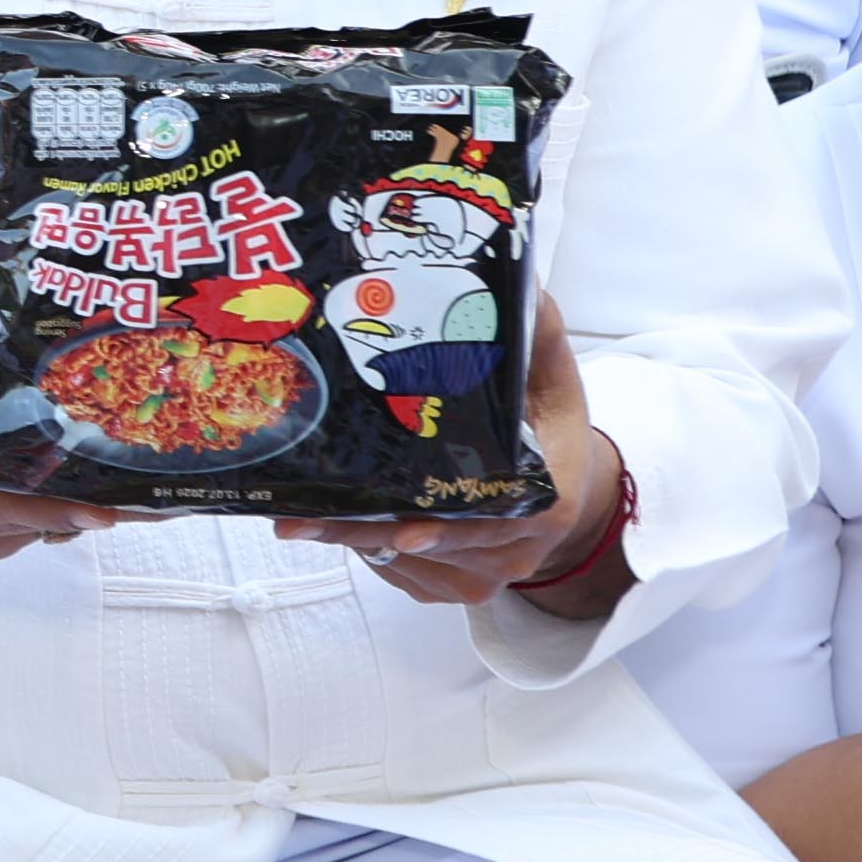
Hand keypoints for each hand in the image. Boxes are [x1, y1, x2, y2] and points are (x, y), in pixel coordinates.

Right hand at [0, 275, 130, 571]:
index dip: (52, 502)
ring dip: (82, 500)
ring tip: (141, 465)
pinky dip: (61, 507)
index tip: (111, 502)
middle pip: (31, 518)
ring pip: (35, 529)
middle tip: (155, 465)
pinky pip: (27, 530)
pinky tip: (100, 474)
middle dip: (92, 492)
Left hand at [289, 298, 628, 612]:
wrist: (564, 484)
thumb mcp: (548, 366)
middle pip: (436, 547)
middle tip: (302, 517)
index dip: (448, 526)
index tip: (401, 529)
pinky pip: (400, 574)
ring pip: (409, 565)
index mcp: (550, 497)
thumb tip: (510, 276)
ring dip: (355, 541)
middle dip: (368, 532)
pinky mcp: (451, 585)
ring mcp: (484, 574)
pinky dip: (365, 549)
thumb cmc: (547, 419)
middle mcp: (519, 547)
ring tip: (297, 515)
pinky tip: (325, 521)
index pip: (497, 521)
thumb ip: (531, 324)